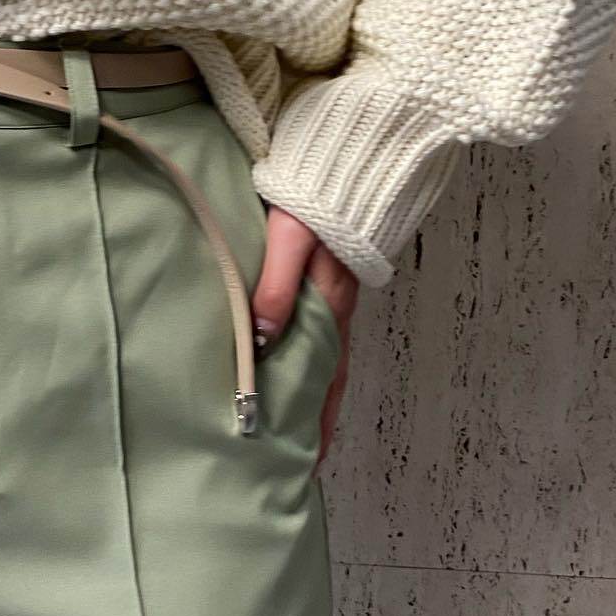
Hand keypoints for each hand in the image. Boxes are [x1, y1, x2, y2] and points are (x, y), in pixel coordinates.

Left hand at [252, 204, 357, 468]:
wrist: (351, 149)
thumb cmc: (317, 190)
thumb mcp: (292, 235)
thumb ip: (278, 284)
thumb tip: (264, 339)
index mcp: (332, 304)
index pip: (323, 378)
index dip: (313, 421)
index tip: (302, 462)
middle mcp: (337, 308)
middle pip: (326, 378)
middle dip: (312, 422)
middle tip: (293, 466)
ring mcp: (332, 296)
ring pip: (321, 358)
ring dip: (308, 395)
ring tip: (290, 433)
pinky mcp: (324, 279)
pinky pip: (315, 333)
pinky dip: (306, 362)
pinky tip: (288, 372)